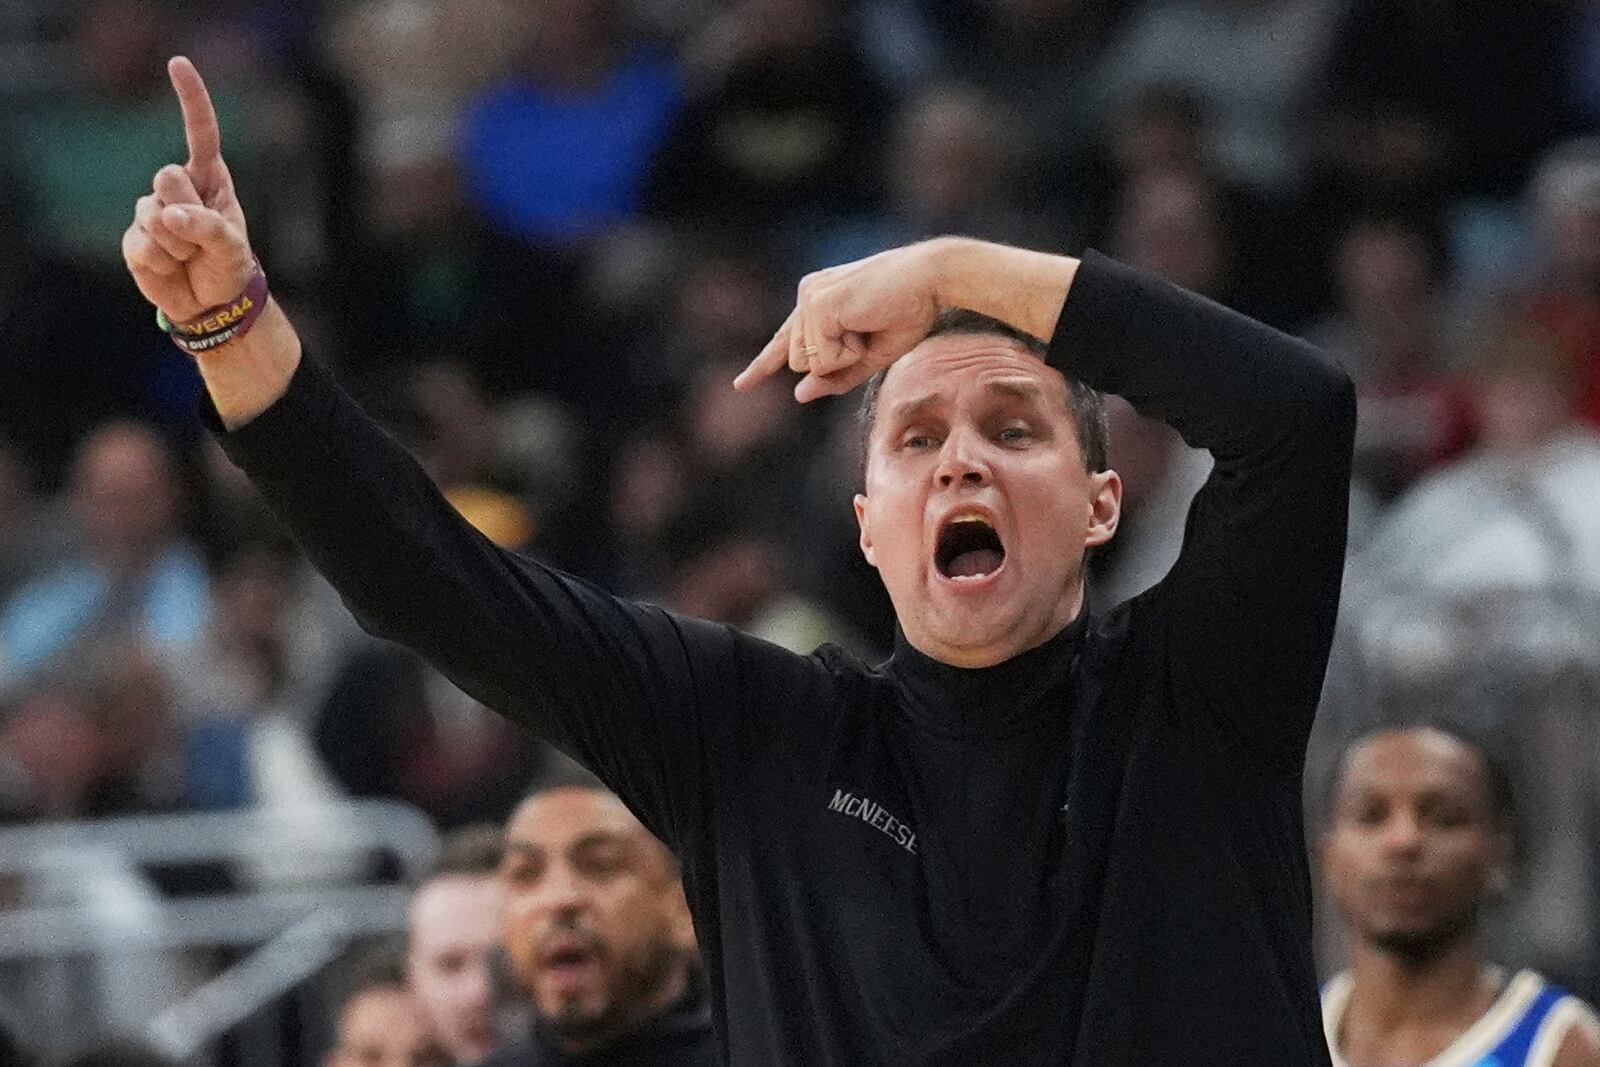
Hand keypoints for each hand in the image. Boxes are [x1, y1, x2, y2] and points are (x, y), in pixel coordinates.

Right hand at [122, 57, 254, 321]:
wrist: (211, 303)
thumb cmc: (228, 266)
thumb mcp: (231, 248)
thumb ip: (207, 227)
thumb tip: (170, 214)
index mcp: (208, 178)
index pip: (200, 133)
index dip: (190, 99)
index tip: (177, 63)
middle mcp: (177, 186)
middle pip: (168, 177)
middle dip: (187, 212)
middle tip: (201, 238)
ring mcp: (150, 209)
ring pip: (153, 215)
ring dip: (177, 245)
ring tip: (189, 257)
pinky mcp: (133, 237)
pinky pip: (143, 245)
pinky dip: (162, 263)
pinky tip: (171, 267)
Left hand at [734, 242, 946, 402]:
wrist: (931, 281)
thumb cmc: (908, 312)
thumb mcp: (869, 356)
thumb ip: (834, 377)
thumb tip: (799, 395)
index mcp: (817, 301)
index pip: (785, 341)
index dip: (763, 364)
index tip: (742, 385)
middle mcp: (808, 295)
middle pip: (798, 363)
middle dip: (835, 363)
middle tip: (869, 333)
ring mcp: (810, 298)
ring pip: (806, 363)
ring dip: (842, 357)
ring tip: (868, 326)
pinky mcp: (818, 305)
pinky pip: (821, 358)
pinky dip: (848, 354)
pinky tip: (865, 325)